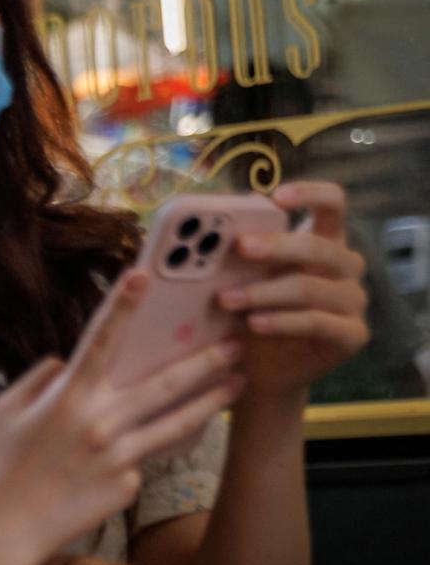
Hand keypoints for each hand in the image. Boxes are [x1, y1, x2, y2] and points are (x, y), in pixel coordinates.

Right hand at [0, 271, 242, 564]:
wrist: (7, 529)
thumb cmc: (1, 466)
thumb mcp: (7, 412)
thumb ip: (39, 378)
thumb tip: (67, 362)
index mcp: (67, 398)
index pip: (100, 340)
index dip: (122, 305)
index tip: (143, 273)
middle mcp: (99, 422)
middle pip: (165, 382)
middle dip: (206, 359)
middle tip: (238, 342)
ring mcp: (119, 455)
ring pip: (179, 420)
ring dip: (214, 399)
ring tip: (240, 383)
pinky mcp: (128, 483)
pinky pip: (151, 456)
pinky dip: (160, 444)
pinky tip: (183, 433)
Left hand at [222, 182, 371, 401]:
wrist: (256, 370)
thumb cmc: (246, 315)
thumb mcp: (239, 280)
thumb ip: (234, 253)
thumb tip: (212, 222)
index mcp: (323, 241)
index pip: (333, 204)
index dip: (311, 194)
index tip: (276, 197)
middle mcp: (345, 267)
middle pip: (319, 246)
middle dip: (276, 246)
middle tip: (239, 247)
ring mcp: (353, 301)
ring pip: (311, 287)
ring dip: (265, 291)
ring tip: (227, 299)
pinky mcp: (352, 335)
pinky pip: (317, 323)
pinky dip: (282, 322)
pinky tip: (254, 323)